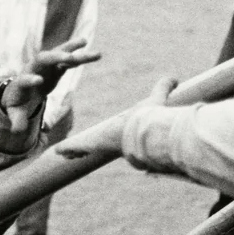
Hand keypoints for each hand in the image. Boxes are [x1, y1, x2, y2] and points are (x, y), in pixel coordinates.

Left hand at [1, 38, 100, 134]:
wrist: (20, 91)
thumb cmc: (18, 104)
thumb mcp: (16, 114)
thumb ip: (18, 121)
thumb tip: (17, 131)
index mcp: (21, 83)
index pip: (23, 79)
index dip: (30, 80)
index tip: (38, 81)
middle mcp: (32, 69)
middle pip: (42, 59)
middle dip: (55, 57)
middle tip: (70, 58)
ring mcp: (44, 66)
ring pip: (58, 54)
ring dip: (71, 50)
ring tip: (86, 42)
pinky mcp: (54, 66)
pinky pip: (66, 57)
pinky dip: (76, 52)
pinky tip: (88, 45)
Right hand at [56, 75, 176, 159]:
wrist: (145, 134)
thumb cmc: (151, 119)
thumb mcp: (157, 98)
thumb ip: (164, 88)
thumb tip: (175, 79)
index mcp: (126, 129)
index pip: (117, 134)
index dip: (113, 136)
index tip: (111, 138)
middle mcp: (113, 138)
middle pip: (99, 144)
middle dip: (90, 149)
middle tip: (82, 153)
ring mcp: (102, 142)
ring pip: (87, 147)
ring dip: (76, 150)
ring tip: (66, 155)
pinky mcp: (92, 142)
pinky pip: (77, 145)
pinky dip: (68, 148)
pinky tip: (58, 152)